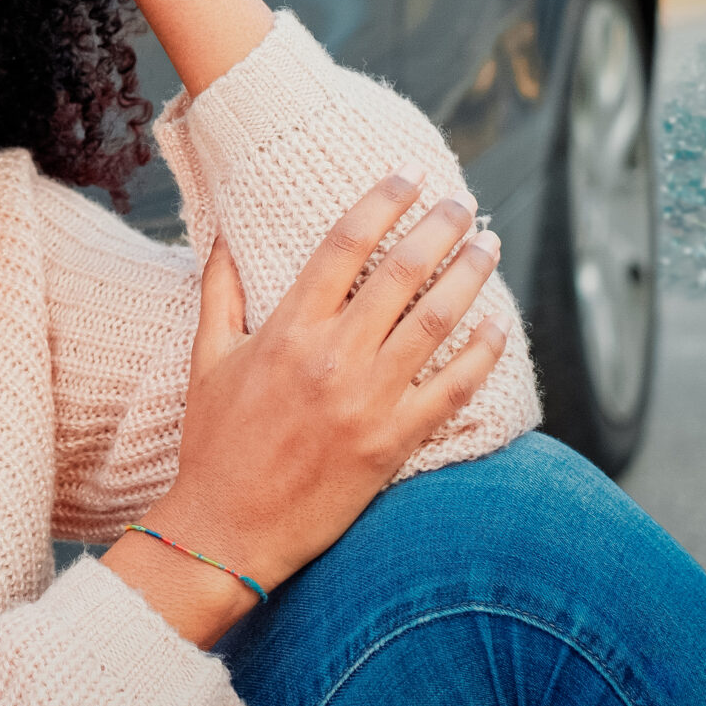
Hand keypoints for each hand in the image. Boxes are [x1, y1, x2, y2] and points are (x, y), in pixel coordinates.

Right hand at [101, 168, 508, 643]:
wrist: (229, 528)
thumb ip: (220, 293)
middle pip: (401, 272)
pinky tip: (498, 328)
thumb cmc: (213, 443)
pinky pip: (453, 389)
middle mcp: (333, 356)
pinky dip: (481, 354)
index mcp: (287, 329)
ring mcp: (368, 400)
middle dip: (439, 227)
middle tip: (461, 202)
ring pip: (437, 321)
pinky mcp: (394, 443)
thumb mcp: (206, 359)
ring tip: (488, 246)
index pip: (343, 244)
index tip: (407, 177)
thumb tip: (223, 237)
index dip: (380, 202)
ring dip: (471, 276)